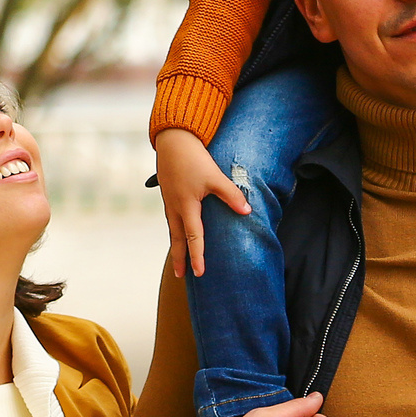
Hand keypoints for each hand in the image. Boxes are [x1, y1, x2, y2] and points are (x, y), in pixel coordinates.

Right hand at [155, 128, 249, 278]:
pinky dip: (174, 231)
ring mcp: (169, 201)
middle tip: (181, 276)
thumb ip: (231, 194)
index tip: (200, 273)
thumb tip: (246, 211)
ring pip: (172, 229)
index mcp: (186, 206)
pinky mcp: (168, 195)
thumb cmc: (194, 158)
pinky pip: (171, 219)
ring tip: (178, 259)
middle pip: (177, 239)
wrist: (172, 140)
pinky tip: (177, 233)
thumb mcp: (215, 176)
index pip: (193, 237)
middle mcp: (175, 207)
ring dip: (176, 246)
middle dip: (179, 258)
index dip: (197, 256)